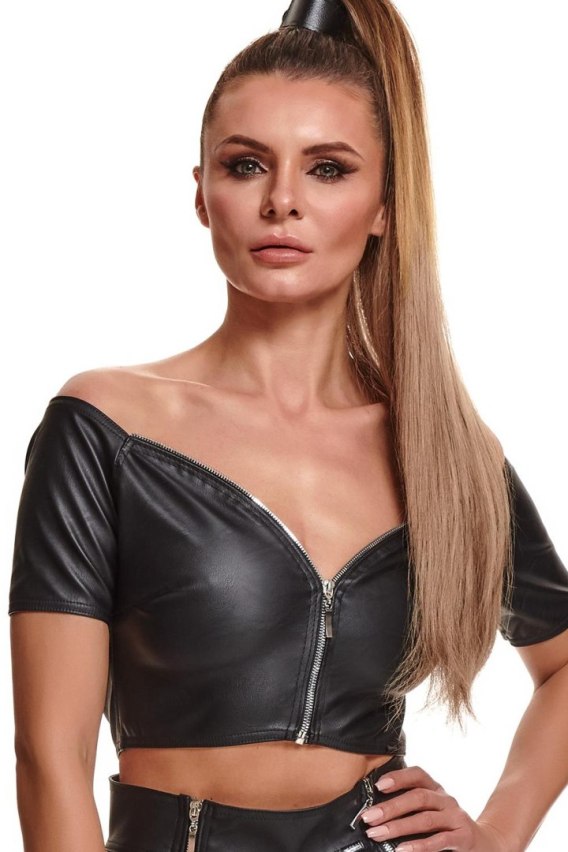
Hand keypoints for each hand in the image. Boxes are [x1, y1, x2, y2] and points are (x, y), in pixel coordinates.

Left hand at [360, 765, 506, 850]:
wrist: (484, 844)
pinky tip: (402, 849)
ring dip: (398, 827)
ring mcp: (456, 817)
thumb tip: (376, 812)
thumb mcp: (432, 812)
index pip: (418, 774)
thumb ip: (411, 808)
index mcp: (436, 790)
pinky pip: (438, 840)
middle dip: (390, 807)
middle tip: (369, 817)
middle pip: (417, 797)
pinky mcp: (463, 837)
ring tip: (378, 833)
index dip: (399, 777)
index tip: (378, 785)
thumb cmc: (448, 827)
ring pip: (425, 818)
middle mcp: (446, 800)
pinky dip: (418, 845)